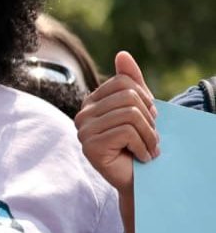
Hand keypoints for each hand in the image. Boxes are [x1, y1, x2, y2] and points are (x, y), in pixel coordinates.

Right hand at [75, 51, 158, 195]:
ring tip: (148, 147)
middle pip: (129, 97)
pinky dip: (143, 146)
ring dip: (149, 134)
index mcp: (92, 102)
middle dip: (149, 118)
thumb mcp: (138, 108)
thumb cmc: (137, 143)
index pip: (124, 81)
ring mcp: (83, 131)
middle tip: (150, 136)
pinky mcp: (90, 147)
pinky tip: (141, 157)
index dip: (145, 98)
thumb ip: (131, 81)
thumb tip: (122, 54)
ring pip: (130, 114)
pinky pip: (126, 132)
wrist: (136, 178)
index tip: (148, 118)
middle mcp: (83, 115)